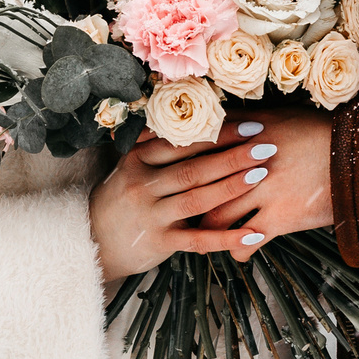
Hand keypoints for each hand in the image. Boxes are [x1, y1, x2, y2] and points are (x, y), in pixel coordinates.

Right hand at [90, 117, 288, 280]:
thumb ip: (158, 147)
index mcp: (137, 159)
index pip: (183, 142)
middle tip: (265, 145)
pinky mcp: (159, 242)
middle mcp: (142, 185)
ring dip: (232, 187)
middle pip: (194, 168)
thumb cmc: (121, 198)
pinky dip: (227, 237)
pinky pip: (198, 240)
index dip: (219, 133)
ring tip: (262, 174)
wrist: (92, 240)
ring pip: (197, 199)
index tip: (250, 124)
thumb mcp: (130, 166)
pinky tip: (253, 232)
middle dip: (233, 156)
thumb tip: (197, 116)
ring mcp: (150, 215)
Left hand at [175, 104, 331, 261]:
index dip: (175, 159)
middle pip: (200, 185)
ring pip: (216, 218)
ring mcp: (263, 192)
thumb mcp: (281, 116)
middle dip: (183, 197)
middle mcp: (249, 163)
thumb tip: (215, 120)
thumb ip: (244, 121)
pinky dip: (237, 249)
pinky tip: (235, 251)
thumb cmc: (320, 132)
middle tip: (174, 206)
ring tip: (200, 232)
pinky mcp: (280, 217)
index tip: (161, 167)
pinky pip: (246, 242)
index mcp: (247, 134)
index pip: (198, 148)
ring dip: (206, 228)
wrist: (357, 155)